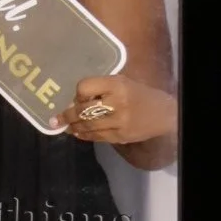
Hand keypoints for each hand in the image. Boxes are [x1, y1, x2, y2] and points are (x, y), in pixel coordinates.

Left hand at [52, 74, 176, 148]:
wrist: (165, 114)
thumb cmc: (140, 94)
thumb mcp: (123, 83)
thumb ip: (101, 89)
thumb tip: (74, 101)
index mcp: (117, 84)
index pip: (84, 88)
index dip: (78, 94)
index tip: (77, 97)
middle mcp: (117, 103)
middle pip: (83, 110)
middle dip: (67, 116)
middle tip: (56, 119)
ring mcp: (119, 122)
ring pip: (87, 126)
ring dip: (72, 127)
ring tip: (65, 127)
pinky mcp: (121, 137)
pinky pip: (96, 137)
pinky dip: (84, 135)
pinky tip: (78, 133)